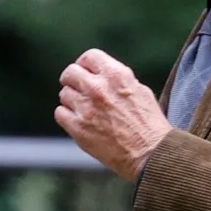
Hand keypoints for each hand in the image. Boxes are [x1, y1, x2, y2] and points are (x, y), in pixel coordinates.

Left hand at [56, 49, 171, 178]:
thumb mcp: (140, 91)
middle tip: (77, 89)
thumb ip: (118, 80)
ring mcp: (86, 108)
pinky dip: (66, 116)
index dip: (85, 64)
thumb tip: (103, 76)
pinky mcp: (78, 128)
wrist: (149, 154)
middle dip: (72, 80)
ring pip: (64, 94)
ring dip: (71, 101)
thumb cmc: (149, 125)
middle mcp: (98, 88)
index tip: (85, 72)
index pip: (89, 57)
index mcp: (116, 75)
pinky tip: (78, 121)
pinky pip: (60, 113)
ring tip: (83, 110)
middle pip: (70, 73)